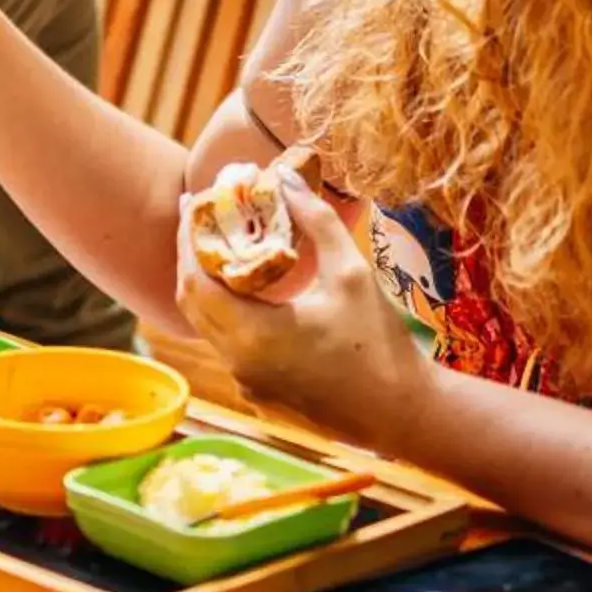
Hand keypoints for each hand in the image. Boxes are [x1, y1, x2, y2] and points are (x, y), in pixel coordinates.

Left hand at [176, 173, 426, 453]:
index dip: (188, 238)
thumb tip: (286, 178)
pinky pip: (228, 345)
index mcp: (252, 335)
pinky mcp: (261, 393)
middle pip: (192, 303)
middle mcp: (238, 363)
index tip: (191, 201)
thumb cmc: (380, 344)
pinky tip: (249, 290)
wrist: (403, 412)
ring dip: (208, 285)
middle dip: (191, 256)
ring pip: (208, 325)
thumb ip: (316, 222)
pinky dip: (227, 312)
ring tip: (223, 246)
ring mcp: (247, 383)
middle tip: (202, 218)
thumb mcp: (351, 273)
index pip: (195, 279)